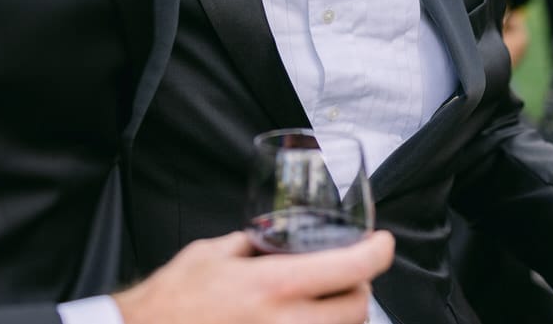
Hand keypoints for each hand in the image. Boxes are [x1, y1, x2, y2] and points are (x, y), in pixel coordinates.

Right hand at [114, 230, 394, 323]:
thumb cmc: (170, 301)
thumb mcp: (212, 254)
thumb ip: (250, 244)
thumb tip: (273, 237)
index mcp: (273, 286)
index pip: (350, 267)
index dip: (377, 251)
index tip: (382, 242)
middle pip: (358, 309)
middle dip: (361, 288)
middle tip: (350, 275)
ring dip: (343, 317)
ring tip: (327, 303)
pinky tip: (303, 320)